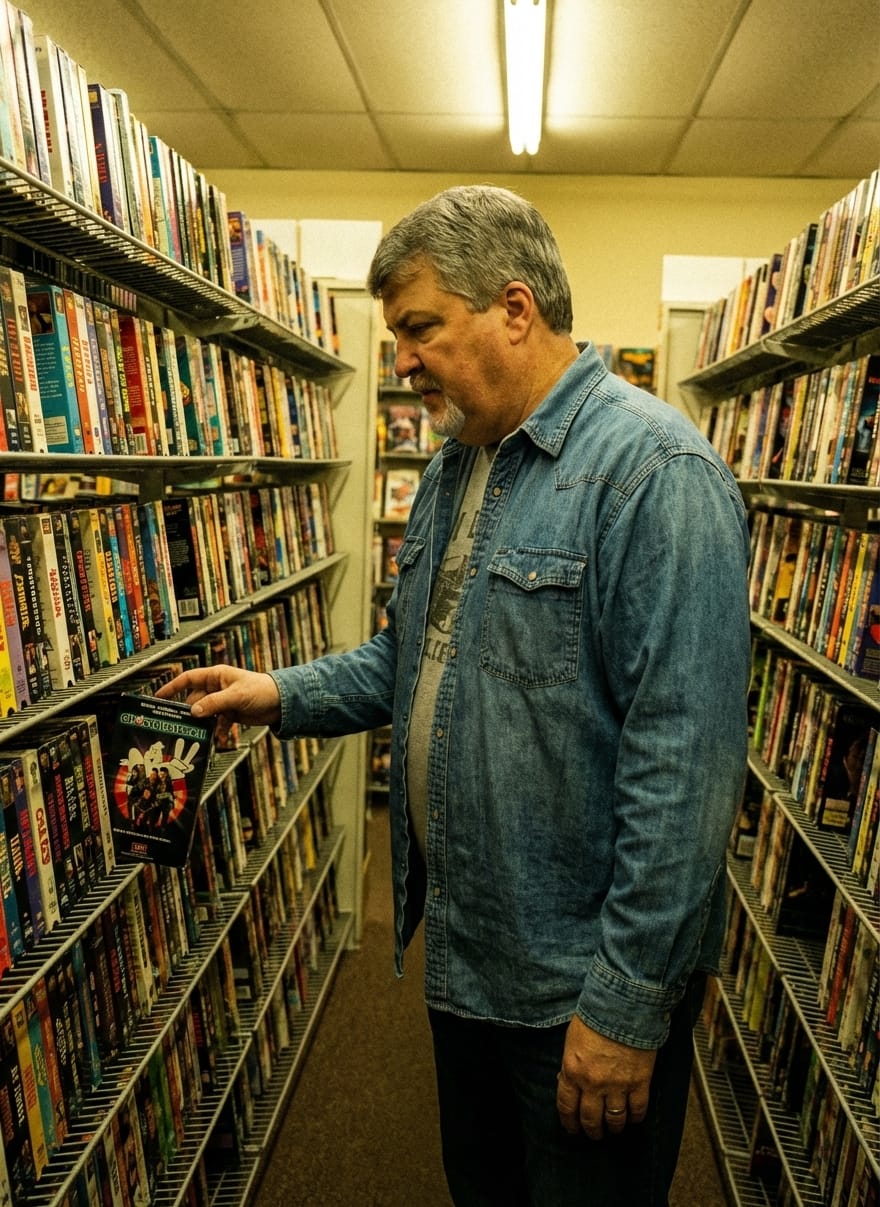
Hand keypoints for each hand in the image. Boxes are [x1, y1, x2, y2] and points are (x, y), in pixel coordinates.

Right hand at [156, 664, 281, 728]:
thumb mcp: (236, 696)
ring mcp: (223, 701)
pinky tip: (218, 738)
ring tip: (196, 734)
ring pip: (204, 713)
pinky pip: (217, 723)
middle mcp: (217, 687)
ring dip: (201, 724)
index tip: (158, 697)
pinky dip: (216, 731)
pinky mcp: (230, 713)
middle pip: (194, 700)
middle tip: (179, 725)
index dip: (172, 687)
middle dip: (188, 712)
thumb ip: (214, 703)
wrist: (282, 702)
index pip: (188, 679)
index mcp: (216, 676)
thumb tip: (193, 712)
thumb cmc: (262, 690)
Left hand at [556, 1015, 655, 1139]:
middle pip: (590, 1119)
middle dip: (591, 1130)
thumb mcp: (572, 1039)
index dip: (569, 1122)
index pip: (567, 1107)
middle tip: (594, 1134)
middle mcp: (593, 1084)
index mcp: (573, 1071)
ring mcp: (617, 1086)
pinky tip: (634, 1119)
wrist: (623, 1005)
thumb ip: (570, 1063)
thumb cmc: (596, 1015)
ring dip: (614, 1128)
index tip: (572, 1128)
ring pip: (614, 1119)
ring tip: (614, 1129)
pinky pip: (638, 1109)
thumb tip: (568, 1079)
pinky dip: (635, 1118)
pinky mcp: (639, 1082)